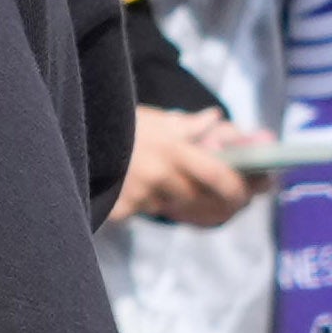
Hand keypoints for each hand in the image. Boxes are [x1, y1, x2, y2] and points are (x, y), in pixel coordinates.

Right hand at [114, 106, 253, 227]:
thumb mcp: (159, 119)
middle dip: (219, 203)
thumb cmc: (124, 124)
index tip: (250, 193)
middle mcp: (160, 174)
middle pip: (203, 201)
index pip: (219, 176)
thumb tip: (219, 119)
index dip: (240, 188)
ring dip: (186, 204)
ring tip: (180, 186)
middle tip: (229, 199)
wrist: (81, 130)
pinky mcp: (121, 209)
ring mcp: (140, 194)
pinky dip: (153, 206)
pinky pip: (148, 213)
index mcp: (174, 148)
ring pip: (177, 209)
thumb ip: (194, 126)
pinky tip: (148, 192)